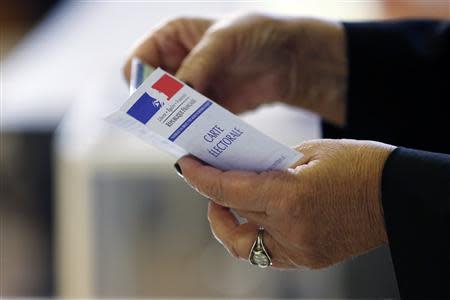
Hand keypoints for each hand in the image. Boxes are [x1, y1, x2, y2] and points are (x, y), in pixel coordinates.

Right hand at [124, 14, 346, 124]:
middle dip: (157, 107)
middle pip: (151, 92)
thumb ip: (198, 64)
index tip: (154, 100)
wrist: (289, 57)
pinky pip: (193, 123)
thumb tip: (178, 91)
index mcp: (170, 38)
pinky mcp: (208, 108)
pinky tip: (202, 135)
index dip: (141, 82)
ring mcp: (192, 88)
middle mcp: (177, 64)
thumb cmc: (256, 33)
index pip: (137, 63)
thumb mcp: (224, 40)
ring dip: (177, 122)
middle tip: (169, 122)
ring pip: (171, 111)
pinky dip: (195, 130)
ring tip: (187, 131)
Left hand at [176, 139, 395, 268]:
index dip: (200, 177)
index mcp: (288, 196)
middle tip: (207, 177)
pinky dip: (253, 234)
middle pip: (232, 216)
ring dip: (227, 224)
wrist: (396, 194)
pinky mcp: (308, 258)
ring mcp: (299, 250)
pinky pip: (266, 252)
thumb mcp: (308, 154)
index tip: (185, 165)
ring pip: (243, 245)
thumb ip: (270, 165)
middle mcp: (289, 229)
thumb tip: (243, 170)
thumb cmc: (357, 165)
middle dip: (212, 196)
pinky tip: (255, 217)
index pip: (227, 190)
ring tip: (225, 205)